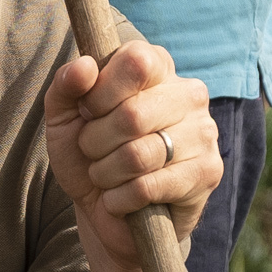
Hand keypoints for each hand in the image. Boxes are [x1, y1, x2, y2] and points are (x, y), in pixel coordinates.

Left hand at [49, 35, 219, 268]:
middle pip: (132, 115)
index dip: (100, 93)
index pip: (135, 61)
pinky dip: (120, 199)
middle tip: (94, 152)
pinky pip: (148, 187)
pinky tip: (121, 199)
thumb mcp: (64, 117)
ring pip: (138, 155)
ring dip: (106, 174)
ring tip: (108, 176)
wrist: (106, 210)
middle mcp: (189, 94)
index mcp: (158, 67)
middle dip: (96, 142)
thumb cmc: (88, 154)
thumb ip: (65, 85)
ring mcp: (204, 133)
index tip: (89, 111)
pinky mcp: (208, 172)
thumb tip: (85, 65)